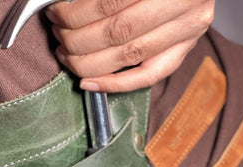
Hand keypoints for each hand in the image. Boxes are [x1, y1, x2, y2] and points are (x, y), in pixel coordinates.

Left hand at [46, 0, 214, 91]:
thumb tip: (68, 6)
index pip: (109, 4)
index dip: (75, 14)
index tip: (56, 14)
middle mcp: (184, 5)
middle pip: (116, 32)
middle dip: (77, 38)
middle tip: (59, 35)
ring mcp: (186, 32)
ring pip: (127, 56)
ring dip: (88, 62)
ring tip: (66, 56)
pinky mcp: (182, 52)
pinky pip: (146, 77)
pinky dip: (114, 83)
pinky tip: (88, 83)